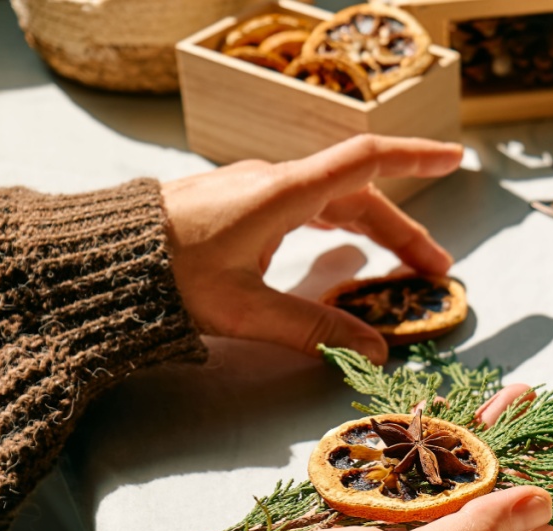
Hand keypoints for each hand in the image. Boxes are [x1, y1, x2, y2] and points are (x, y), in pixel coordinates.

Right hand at [160, 384, 552, 530]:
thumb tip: (541, 503)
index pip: (530, 524)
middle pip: (504, 493)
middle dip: (538, 452)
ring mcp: (402, 529)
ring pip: (462, 474)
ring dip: (492, 434)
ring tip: (519, 396)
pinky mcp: (366, 511)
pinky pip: (413, 468)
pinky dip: (434, 437)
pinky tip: (445, 414)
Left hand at [162, 135, 463, 364]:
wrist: (97, 259)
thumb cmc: (165, 277)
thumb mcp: (245, 311)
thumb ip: (313, 331)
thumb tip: (374, 350)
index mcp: (283, 194)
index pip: (365, 162)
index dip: (415, 159)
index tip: (455, 159)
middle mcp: (274, 183)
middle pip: (358, 195)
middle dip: (403, 231)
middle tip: (435, 270)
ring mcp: (255, 190)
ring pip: (333, 200)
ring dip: (373, 229)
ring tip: (401, 264)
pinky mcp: (237, 204)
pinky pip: (306, 204)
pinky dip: (339, 224)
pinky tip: (342, 245)